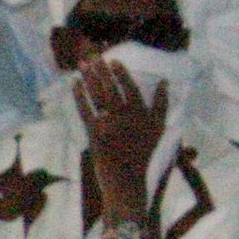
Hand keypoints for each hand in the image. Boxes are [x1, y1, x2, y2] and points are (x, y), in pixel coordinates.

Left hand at [73, 53, 167, 222]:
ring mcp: (111, 126)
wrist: (128, 183)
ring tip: (82, 63)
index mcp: (145, 116)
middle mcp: (128, 118)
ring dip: (90, 78)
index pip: (132, 89)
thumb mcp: (159, 130)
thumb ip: (161, 106)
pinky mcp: (96, 135)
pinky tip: (74, 84)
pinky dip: (79, 96)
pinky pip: (86, 111)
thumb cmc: (142, 157)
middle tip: (93, 54)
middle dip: (102, 70)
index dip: (122, 73)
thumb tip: (164, 82)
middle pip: (113, 88)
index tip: (114, 60)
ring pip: (99, 96)